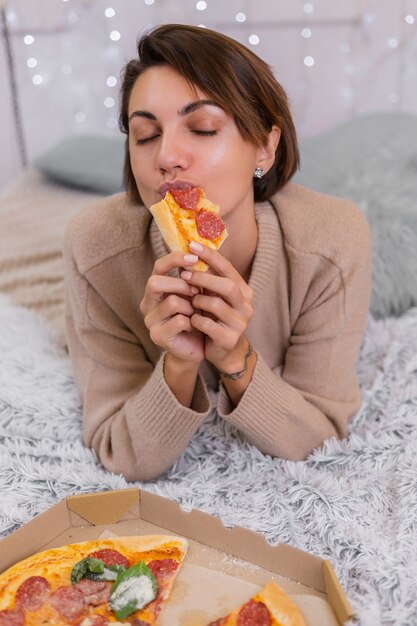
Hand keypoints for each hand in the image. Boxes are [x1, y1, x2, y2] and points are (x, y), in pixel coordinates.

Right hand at [140, 251, 204, 364]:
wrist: (198, 347)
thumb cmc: (197, 316)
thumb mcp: (196, 293)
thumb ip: (194, 277)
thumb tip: (201, 254)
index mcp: (156, 289)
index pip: (158, 266)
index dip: (174, 259)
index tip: (194, 257)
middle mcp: (148, 303)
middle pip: (155, 282)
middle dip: (180, 285)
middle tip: (196, 292)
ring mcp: (150, 321)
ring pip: (172, 302)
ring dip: (191, 306)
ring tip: (196, 314)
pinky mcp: (158, 337)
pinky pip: (179, 321)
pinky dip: (193, 322)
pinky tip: (195, 327)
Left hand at [180, 242, 253, 372]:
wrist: (223, 351)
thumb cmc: (215, 317)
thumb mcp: (212, 296)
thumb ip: (205, 278)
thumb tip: (187, 253)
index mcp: (242, 290)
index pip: (228, 268)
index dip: (210, 256)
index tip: (192, 245)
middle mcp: (246, 305)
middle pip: (227, 286)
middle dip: (203, 279)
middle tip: (184, 275)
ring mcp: (240, 323)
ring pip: (217, 305)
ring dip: (198, 301)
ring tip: (189, 302)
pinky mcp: (229, 339)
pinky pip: (209, 325)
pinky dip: (196, 320)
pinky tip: (191, 320)